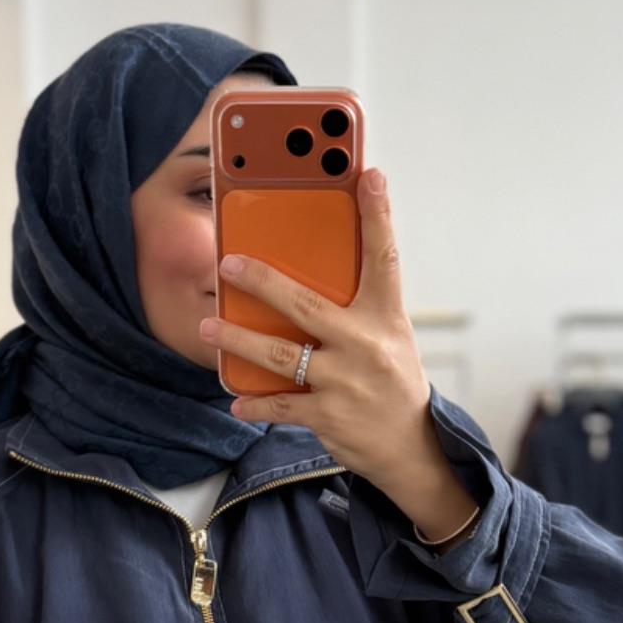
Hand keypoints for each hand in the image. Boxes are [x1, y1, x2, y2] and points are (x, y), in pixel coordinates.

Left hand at [199, 167, 479, 538]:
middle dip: (263, 282)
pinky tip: (236, 400)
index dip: (377, 215)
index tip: (369, 176)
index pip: (384, 257)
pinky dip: (255, 403)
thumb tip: (309, 274)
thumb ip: (357, 307)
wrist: (414, 447)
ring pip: (280, 355)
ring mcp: (346, 382)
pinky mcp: (329, 415)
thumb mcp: (389, 336)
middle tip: (228, 264)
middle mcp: (366, 345)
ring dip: (237, 340)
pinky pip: (281, 405)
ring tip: (207, 326)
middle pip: (306, 305)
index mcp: (385, 317)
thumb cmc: (394, 382)